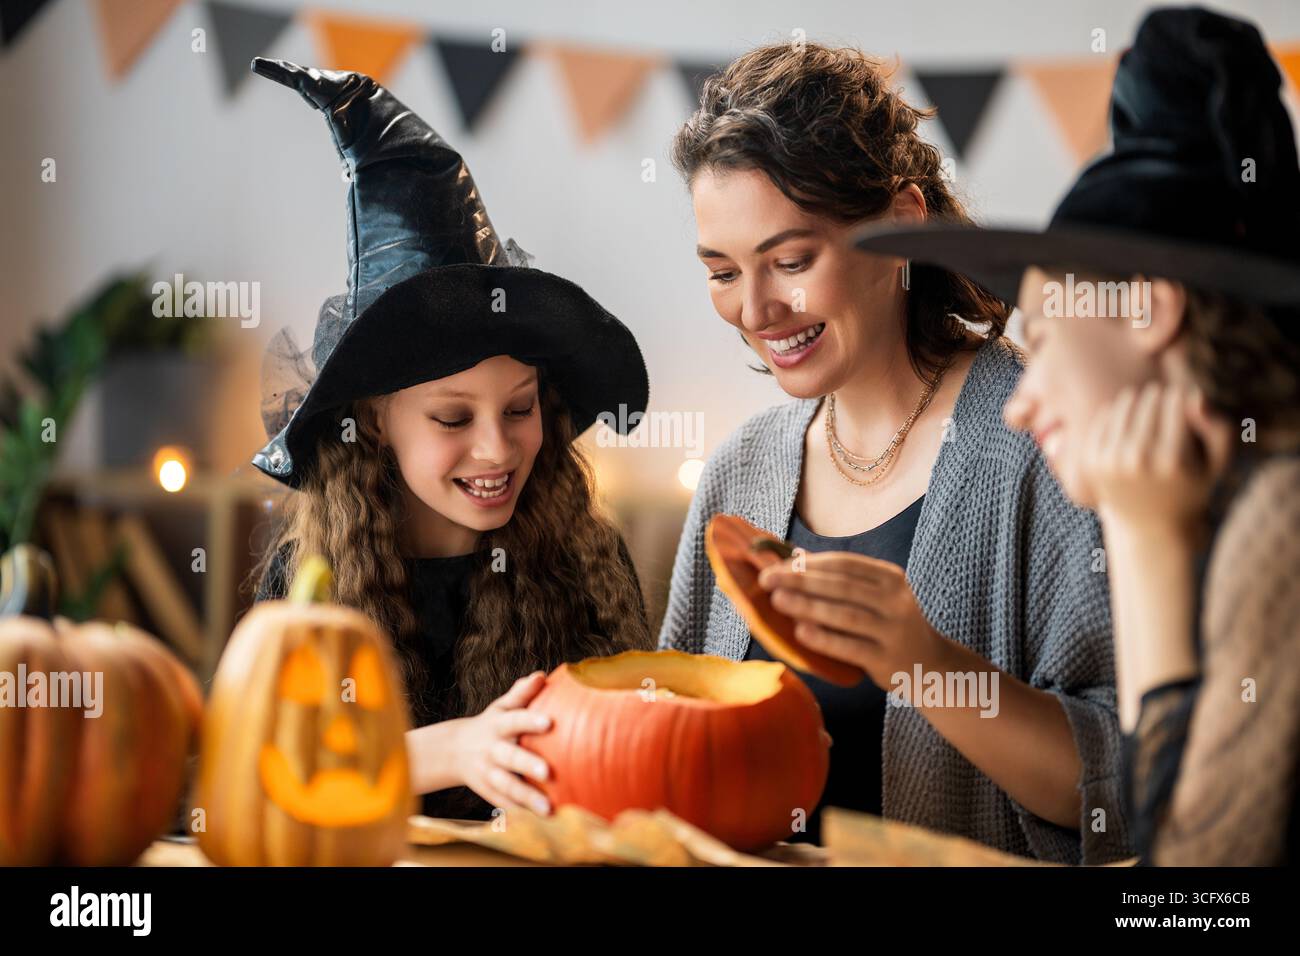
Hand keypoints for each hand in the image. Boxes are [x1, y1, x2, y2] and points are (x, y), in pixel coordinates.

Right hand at [450, 672, 552, 815]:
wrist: (453, 751)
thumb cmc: (491, 725)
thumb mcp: (501, 707)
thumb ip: (521, 693)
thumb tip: (541, 676)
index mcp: (498, 725)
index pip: (514, 720)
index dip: (530, 721)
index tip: (549, 723)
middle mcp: (492, 750)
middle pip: (509, 757)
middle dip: (527, 764)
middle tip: (548, 772)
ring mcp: (488, 773)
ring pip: (506, 786)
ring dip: (526, 797)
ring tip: (548, 808)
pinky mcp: (488, 792)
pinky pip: (504, 803)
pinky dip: (520, 812)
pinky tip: (541, 820)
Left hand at [758, 551, 943, 690]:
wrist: (928, 665)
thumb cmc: (887, 626)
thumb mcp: (875, 598)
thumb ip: (841, 581)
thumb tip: (792, 560)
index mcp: (890, 578)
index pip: (845, 564)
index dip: (809, 563)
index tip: (776, 565)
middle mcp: (896, 600)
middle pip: (842, 586)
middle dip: (801, 580)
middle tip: (767, 580)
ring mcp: (894, 630)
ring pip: (845, 614)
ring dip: (808, 606)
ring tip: (777, 601)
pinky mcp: (887, 658)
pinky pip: (851, 646)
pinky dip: (824, 638)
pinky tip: (800, 632)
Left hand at [1082, 382, 1234, 540]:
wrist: (1148, 525)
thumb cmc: (1189, 486)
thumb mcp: (1217, 463)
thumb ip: (1220, 427)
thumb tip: (1194, 396)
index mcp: (1173, 461)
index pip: (1174, 405)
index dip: (1178, 396)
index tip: (1179, 396)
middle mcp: (1140, 461)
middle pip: (1148, 405)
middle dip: (1155, 395)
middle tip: (1158, 392)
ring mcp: (1112, 463)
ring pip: (1122, 409)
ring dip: (1133, 399)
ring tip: (1142, 397)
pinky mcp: (1093, 463)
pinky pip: (1102, 422)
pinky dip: (1112, 413)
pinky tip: (1122, 412)